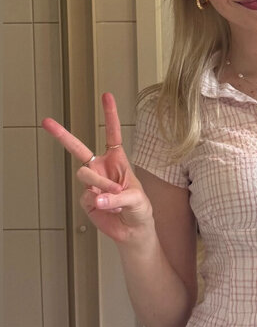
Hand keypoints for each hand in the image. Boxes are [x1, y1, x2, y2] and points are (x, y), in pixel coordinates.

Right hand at [41, 92, 153, 242]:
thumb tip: (96, 197)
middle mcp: (101, 168)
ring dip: (99, 185)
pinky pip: (86, 197)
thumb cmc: (140, 210)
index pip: (112, 134)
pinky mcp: (86, 200)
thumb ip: (119, 197)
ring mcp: (92, 184)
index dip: (110, 115)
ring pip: (84, 175)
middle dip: (62, 135)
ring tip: (114, 197)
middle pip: (78, 149)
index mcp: (117, 160)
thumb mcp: (137, 200)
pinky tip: (109, 209)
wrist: (133, 231)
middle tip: (47, 122)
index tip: (106, 95)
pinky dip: (99, 204)